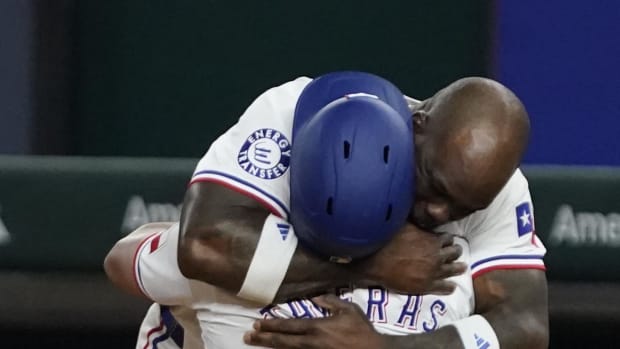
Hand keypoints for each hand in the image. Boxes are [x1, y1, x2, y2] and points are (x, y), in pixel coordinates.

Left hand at [243, 294, 387, 348]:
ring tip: (255, 343)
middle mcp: (312, 343)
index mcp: (317, 328)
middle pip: (282, 341)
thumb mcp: (349, 310)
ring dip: (270, 347)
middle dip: (264, 338)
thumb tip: (315, 297)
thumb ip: (330, 302)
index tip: (258, 323)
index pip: (289, 326)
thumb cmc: (362, 331)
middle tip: (247, 336)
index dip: (272, 324)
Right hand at [357, 223, 466, 293]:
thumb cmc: (387, 242)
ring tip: (462, 267)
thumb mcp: (403, 225)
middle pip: (454, 253)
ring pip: (453, 270)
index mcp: (432, 241)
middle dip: (456, 251)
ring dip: (458, 268)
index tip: (447, 239)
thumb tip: (420, 211)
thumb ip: (416, 222)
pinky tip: (451, 286)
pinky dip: (449, 286)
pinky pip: (444, 287)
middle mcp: (436, 256)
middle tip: (457, 252)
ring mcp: (433, 272)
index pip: (448, 238)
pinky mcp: (427, 286)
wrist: (375, 263)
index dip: (448, 239)